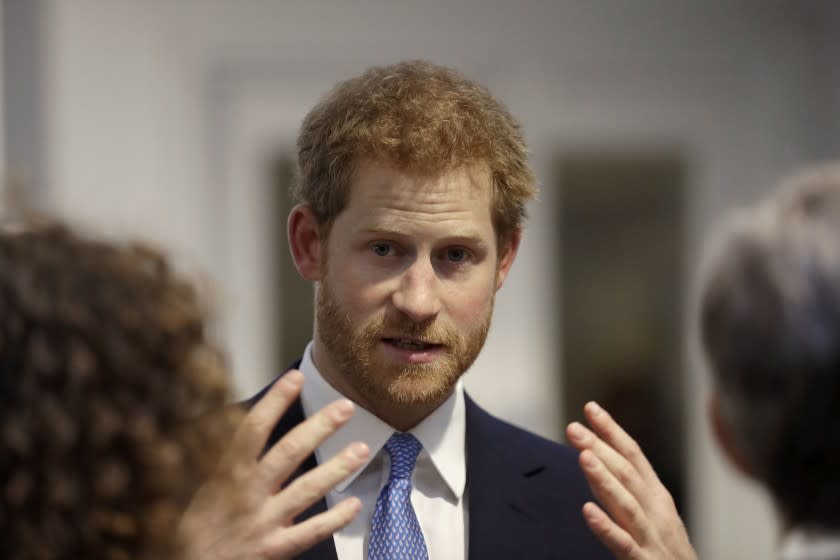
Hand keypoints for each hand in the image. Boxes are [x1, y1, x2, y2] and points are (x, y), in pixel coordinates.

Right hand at [177, 370, 368, 559]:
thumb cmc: (194, 530)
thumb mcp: (200, 489)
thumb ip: (223, 460)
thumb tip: (240, 423)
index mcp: (226, 476)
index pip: (252, 430)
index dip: (274, 402)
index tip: (295, 378)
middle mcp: (247, 495)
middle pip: (288, 453)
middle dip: (319, 427)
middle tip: (345, 407)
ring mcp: (263, 523)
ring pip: (306, 490)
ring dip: (337, 468)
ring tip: (362, 448)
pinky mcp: (274, 550)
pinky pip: (311, 532)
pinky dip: (335, 519)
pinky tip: (354, 503)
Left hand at [566, 402, 697, 559]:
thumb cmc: (668, 554)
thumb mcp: (653, 517)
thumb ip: (628, 492)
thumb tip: (597, 462)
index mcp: (657, 498)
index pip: (634, 457)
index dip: (612, 432)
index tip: (591, 408)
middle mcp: (657, 513)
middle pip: (627, 475)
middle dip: (600, 448)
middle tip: (574, 428)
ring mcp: (652, 538)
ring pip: (627, 505)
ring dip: (605, 480)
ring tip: (584, 457)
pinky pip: (624, 545)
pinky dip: (607, 527)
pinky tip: (587, 512)